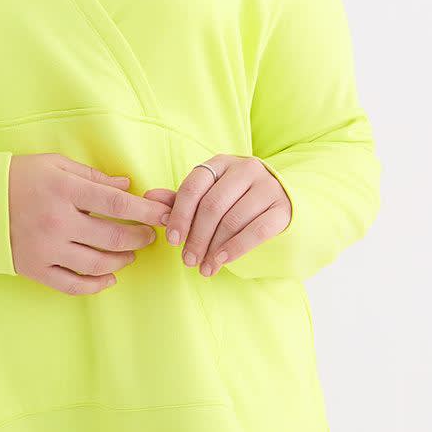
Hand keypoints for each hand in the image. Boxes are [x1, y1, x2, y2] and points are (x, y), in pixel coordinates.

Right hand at [8, 153, 169, 294]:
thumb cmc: (18, 176)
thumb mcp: (55, 164)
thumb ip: (92, 176)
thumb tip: (127, 187)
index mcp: (64, 190)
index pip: (117, 204)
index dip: (146, 211)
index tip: (165, 214)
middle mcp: (57, 221)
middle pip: (113, 237)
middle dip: (140, 237)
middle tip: (150, 235)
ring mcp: (46, 249)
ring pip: (97, 264)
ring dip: (122, 260)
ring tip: (130, 253)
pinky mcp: (35, 269)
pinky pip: (72, 285)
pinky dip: (96, 285)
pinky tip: (109, 278)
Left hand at [142, 155, 291, 276]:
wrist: (283, 199)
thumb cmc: (236, 198)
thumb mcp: (209, 194)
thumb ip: (181, 199)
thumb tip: (148, 198)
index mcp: (221, 163)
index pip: (193, 186)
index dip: (180, 214)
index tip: (171, 240)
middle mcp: (246, 169)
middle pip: (212, 205)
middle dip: (196, 237)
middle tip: (187, 261)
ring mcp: (268, 187)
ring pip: (233, 220)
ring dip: (214, 248)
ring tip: (203, 268)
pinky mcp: (283, 208)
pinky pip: (257, 231)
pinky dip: (236, 249)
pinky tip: (222, 262)